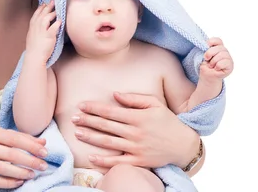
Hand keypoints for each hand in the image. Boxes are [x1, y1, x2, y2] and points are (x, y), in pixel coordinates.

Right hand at [0, 126, 48, 188]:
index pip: (15, 139)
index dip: (31, 146)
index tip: (45, 152)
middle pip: (11, 154)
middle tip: (43, 165)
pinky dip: (8, 182)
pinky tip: (19, 182)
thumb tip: (43, 142)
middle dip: (30, 161)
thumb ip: (20, 137)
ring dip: (20, 172)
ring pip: (3, 168)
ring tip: (32, 174)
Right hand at [26, 1, 60, 62]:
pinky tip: (60, 21)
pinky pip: (53, 27)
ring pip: (46, 18)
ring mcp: (42, 32)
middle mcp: (36, 27)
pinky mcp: (48, 36)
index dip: (40, 8)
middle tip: (53, 1)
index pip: (36, 14)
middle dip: (47, 7)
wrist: (34, 57)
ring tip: (57, 11)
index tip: (44, 4)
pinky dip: (57, 23)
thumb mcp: (32, 36)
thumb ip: (36, 29)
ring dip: (52, 13)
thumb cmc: (34, 48)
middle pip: (42, 14)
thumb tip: (41, 25)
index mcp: (32, 27)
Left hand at [71, 92, 198, 168]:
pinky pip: (117, 162)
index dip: (94, 108)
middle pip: (106, 126)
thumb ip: (134, 99)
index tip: (81, 105)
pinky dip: (103, 161)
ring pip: (108, 143)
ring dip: (91, 137)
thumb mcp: (154, 104)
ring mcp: (136, 148)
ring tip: (77, 132)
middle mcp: (135, 132)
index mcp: (138, 117)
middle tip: (73, 118)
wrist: (183, 145)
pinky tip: (91, 157)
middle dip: (88, 121)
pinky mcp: (138, 162)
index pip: (111, 111)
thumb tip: (115, 95)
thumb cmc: (167, 121)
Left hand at [200, 37, 233, 79]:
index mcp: (218, 47)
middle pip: (220, 47)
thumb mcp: (204, 55)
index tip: (207, 45)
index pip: (218, 40)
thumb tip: (207, 44)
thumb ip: (207, 49)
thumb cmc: (206, 65)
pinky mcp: (230, 66)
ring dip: (213, 61)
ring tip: (211, 65)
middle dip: (210, 53)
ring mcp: (229, 59)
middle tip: (206, 59)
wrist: (207, 76)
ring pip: (222, 54)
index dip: (212, 41)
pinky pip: (224, 62)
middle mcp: (225, 52)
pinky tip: (216, 69)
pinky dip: (217, 66)